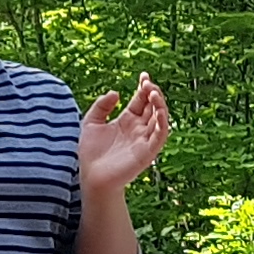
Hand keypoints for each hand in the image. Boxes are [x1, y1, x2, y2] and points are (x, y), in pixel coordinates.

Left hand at [79, 77, 171, 194]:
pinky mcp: (148, 151)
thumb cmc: (90, 153)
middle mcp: (138, 129)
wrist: (91, 178)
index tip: (144, 75)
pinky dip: (163, 122)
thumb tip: (116, 93)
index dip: (144, 87)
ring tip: (153, 92)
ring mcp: (144, 139)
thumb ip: (101, 105)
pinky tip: (159, 111)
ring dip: (160, 105)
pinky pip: (160, 135)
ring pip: (160, 118)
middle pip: (152, 106)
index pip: (141, 100)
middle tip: (148, 83)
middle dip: (153, 93)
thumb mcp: (90, 122)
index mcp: (127, 121)